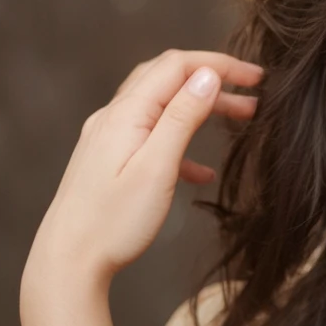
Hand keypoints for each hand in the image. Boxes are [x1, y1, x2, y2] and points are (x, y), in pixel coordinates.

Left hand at [23, 48, 263, 287]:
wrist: (67, 261)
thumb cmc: (113, 222)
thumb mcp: (157, 168)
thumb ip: (182, 118)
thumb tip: (206, 75)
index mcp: (127, 113)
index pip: (178, 67)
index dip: (220, 64)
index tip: (257, 77)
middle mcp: (114, 117)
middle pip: (169, 80)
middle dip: (213, 80)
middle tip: (254, 94)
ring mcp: (108, 138)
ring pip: (162, 107)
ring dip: (201, 108)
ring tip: (239, 121)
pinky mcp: (108, 160)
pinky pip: (151, 138)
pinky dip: (181, 142)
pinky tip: (202, 172)